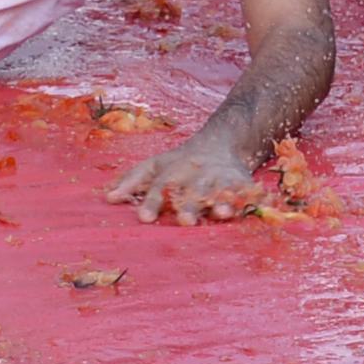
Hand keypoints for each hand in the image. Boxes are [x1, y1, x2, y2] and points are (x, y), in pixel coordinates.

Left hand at [106, 133, 267, 224]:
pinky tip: (256, 206)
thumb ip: (132, 180)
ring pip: (220, 189)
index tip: (143, 218)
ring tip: (222, 213)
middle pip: (192, 189)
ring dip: (222, 200)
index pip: (160, 185)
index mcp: (173, 171)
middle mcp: (197, 174)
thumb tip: (107, 198)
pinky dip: (252, 197)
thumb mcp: (155, 165)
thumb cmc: (179, 162)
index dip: (152, 200)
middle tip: (185, 221)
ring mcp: (221, 177)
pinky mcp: (242, 182)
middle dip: (189, 203)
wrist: (221, 142)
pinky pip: (248, 190)